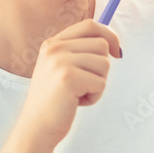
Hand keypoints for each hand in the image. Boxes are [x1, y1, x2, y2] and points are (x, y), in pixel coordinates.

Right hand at [17, 19, 120, 147]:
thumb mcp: (62, 69)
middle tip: (84, 84)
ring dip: (98, 83)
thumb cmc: (55, 101)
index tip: (117, 52)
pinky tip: (77, 102)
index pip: (90, 25)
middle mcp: (55, 48)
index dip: (109, 35)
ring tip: (78, 94)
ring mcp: (60, 62)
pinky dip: (95, 96)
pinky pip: (101, 83)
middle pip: (101, 45)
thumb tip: (114, 44)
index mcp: (53, 43)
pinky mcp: (68, 78)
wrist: (36, 127)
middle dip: (102, 68)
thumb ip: (80, 53)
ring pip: (104, 64)